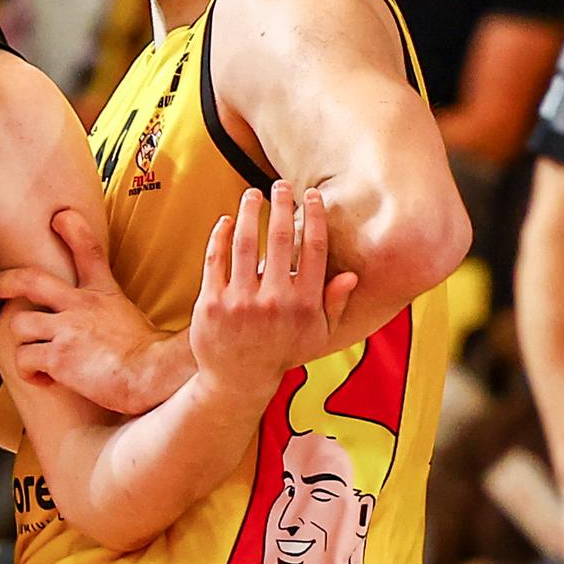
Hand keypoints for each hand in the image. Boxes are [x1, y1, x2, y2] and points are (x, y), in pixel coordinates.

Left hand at [0, 209, 178, 413]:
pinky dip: (29, 371)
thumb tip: (110, 320)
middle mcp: (81, 305)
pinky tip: (42, 378)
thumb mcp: (133, 317)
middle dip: (8, 281)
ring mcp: (67, 328)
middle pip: (31, 280)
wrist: (152, 374)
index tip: (60, 217)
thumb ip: (111, 311)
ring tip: (32, 355)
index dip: (72, 228)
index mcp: (103, 293)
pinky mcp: (58, 356)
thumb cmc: (150, 354)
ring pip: (19, 324)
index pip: (87, 249)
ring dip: (22, 341)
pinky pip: (25, 358)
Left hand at [190, 183, 356, 395]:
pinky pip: (215, 259)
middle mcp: (274, 301)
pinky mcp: (211, 303)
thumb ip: (334, 305)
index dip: (314, 218)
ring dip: (250, 212)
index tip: (313, 196)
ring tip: (252, 194)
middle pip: (279, 238)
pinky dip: (221, 235)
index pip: (313, 250)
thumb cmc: (282, 352)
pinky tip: (227, 220)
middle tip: (281, 184)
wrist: (238, 379)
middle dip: (282, 205)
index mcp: (304, 304)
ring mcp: (239, 302)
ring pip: (245, 243)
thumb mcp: (317, 335)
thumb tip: (353, 274)